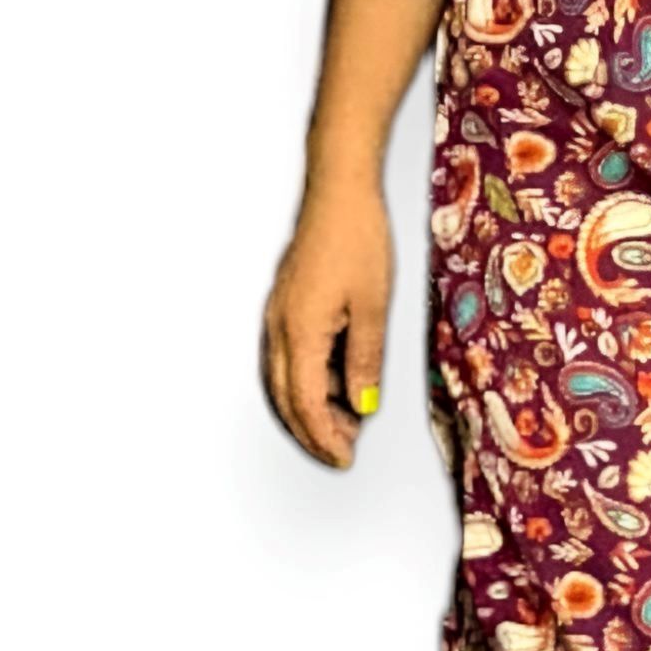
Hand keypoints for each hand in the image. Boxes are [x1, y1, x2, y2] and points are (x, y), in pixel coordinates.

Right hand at [262, 182, 395, 469]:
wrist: (338, 192)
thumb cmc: (357, 240)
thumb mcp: (372, 307)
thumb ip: (364, 360)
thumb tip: (360, 403)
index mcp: (300, 332)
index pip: (307, 403)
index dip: (325, 437)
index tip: (345, 457)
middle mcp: (280, 328)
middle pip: (287, 399)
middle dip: (312, 432)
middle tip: (342, 452)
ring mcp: (277, 316)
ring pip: (284, 380)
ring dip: (309, 409)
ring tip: (345, 424)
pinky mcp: (285, 305)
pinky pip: (288, 358)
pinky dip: (307, 382)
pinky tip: (334, 384)